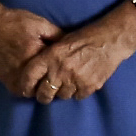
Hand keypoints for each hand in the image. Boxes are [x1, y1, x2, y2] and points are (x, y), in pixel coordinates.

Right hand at [0, 1, 61, 97]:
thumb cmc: (15, 22)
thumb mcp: (40, 24)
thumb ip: (57, 35)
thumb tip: (72, 46)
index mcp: (36, 55)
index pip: (57, 71)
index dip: (65, 73)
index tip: (70, 72)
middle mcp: (25, 70)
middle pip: (46, 86)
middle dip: (54, 84)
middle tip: (60, 80)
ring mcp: (14, 78)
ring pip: (34, 92)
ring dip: (41, 89)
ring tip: (47, 82)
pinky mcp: (6, 81)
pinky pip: (22, 91)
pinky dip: (29, 89)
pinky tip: (33, 82)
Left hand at [21, 8, 135, 102]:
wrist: (110, 40)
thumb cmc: (84, 38)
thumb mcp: (60, 41)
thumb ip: (48, 56)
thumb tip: (35, 72)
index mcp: (51, 55)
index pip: (30, 75)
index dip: (25, 85)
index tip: (25, 91)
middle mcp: (61, 69)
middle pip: (44, 93)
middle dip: (43, 96)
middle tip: (44, 95)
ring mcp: (75, 79)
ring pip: (61, 96)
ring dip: (62, 92)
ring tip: (66, 84)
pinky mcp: (89, 86)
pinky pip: (77, 97)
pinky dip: (77, 92)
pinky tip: (80, 83)